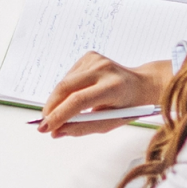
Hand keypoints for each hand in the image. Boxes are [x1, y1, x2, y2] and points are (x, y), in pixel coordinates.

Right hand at [38, 52, 173, 135]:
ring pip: (64, 82)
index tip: (45, 128)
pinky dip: (65, 90)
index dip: (59, 115)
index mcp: (113, 87)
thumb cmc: (128, 106)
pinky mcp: (90, 55)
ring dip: (56, 100)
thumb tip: (56, 131)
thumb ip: (82, 127)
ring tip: (60, 114)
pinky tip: (73, 97)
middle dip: (51, 107)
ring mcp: (96, 59)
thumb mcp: (109, 123)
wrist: (142, 84)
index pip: (79, 101)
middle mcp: (104, 69)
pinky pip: (69, 76)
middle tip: (43, 124)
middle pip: (66, 87)